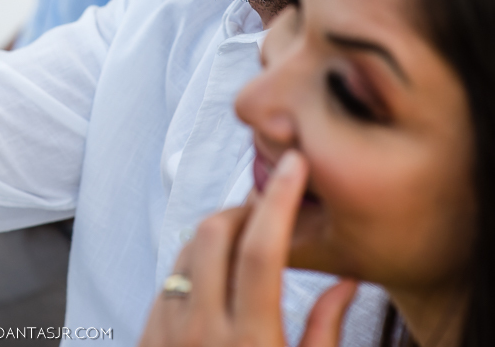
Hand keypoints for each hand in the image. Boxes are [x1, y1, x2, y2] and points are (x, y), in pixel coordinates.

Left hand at [139, 152, 357, 346]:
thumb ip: (323, 331)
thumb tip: (346, 282)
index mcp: (251, 343)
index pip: (261, 250)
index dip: (280, 200)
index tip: (295, 165)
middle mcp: (203, 331)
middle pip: (214, 234)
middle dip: (243, 210)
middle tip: (266, 213)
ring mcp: (168, 331)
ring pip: (188, 249)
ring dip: (217, 235)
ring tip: (245, 244)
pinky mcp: (148, 334)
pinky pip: (169, 280)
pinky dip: (195, 266)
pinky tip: (218, 279)